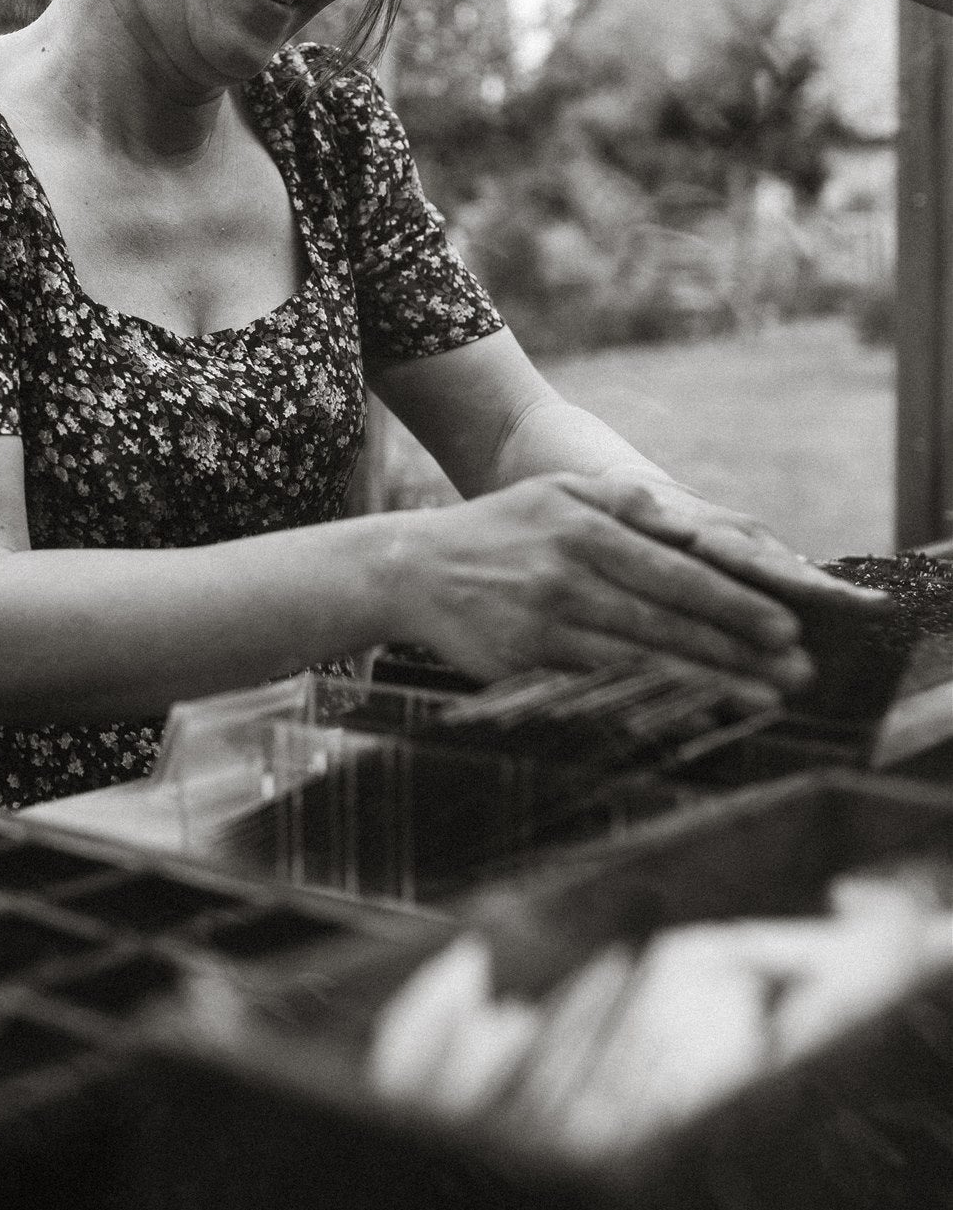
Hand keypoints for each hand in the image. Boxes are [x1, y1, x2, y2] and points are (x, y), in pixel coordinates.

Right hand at [395, 471, 883, 701]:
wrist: (413, 569)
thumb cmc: (500, 529)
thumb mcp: (557, 491)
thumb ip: (627, 501)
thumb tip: (696, 523)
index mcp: (582, 527)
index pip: (675, 571)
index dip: (734, 602)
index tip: (785, 626)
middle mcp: (567, 575)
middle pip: (668, 620)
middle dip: (739, 649)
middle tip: (796, 672)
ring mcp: (544, 623)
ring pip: (641, 659)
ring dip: (709, 683)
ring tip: (763, 700)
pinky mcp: (525, 664)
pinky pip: (600, 689)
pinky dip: (651, 705)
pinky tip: (692, 718)